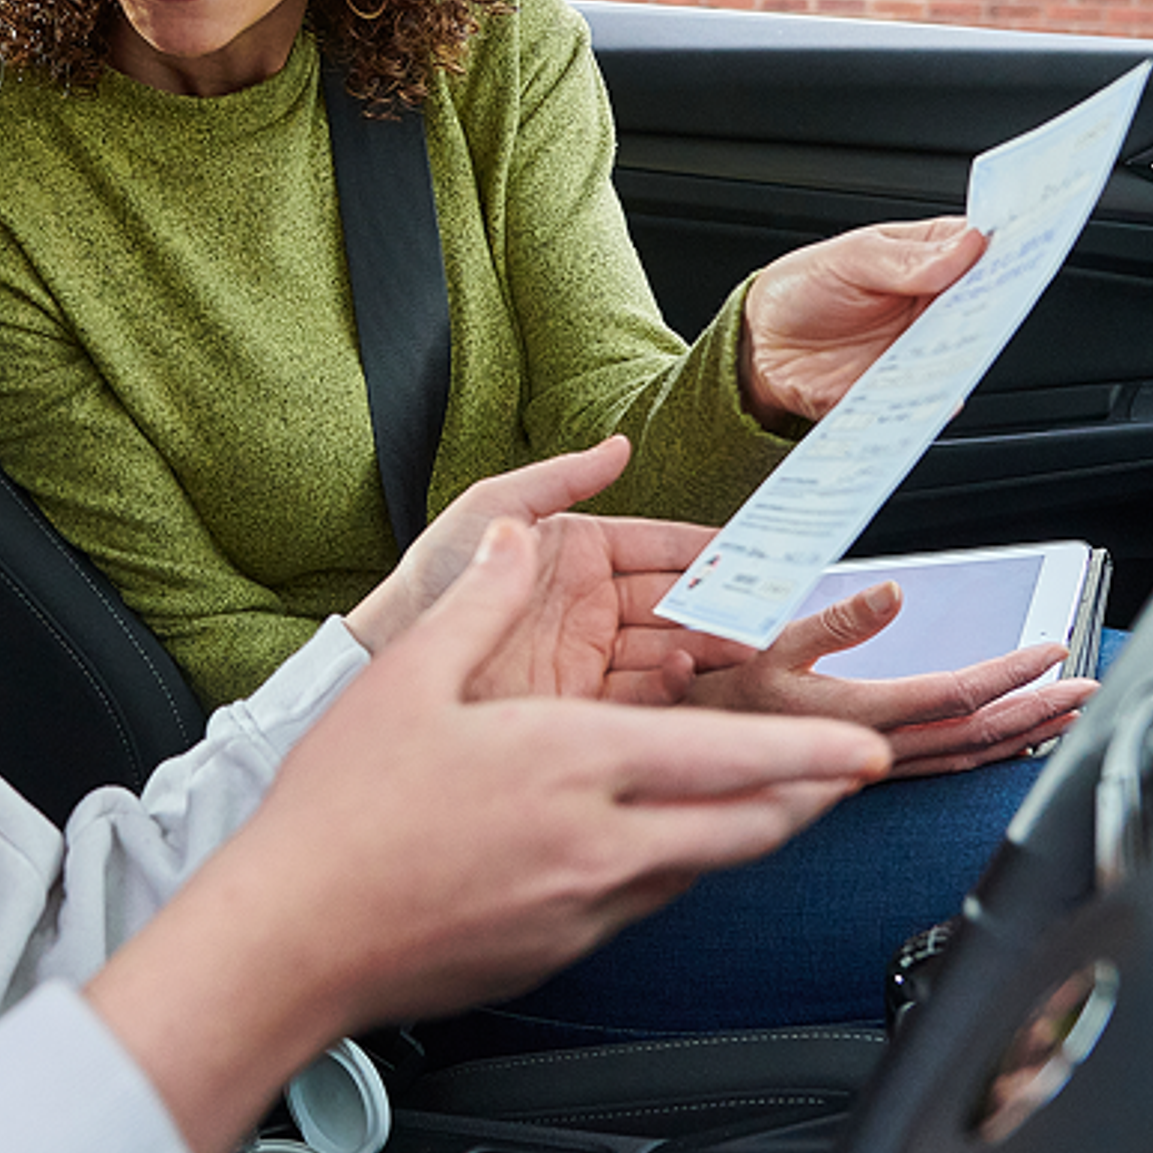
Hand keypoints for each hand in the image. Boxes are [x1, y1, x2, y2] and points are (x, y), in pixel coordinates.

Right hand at [84, 521, 894, 1152]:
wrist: (293, 938)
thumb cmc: (341, 813)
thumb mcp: (410, 678)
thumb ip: (482, 602)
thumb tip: (515, 539)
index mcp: (571, 764)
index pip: (730, 758)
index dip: (813, 753)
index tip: (870, 745)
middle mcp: (597, 843)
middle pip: (747, 828)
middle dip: (813, 799)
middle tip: (854, 773)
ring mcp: (583, 908)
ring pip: (704, 870)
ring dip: (751, 833)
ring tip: (780, 801)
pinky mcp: (560, 953)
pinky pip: (647, 903)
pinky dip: (678, 867)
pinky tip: (665, 845)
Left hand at [341, 433, 729, 703]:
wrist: (385, 658)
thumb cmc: (432, 577)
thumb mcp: (492, 508)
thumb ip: (560, 479)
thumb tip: (619, 445)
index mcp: (580, 557)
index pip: (662, 548)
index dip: (709, 549)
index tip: (758, 550)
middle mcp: (592, 609)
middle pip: (676, 603)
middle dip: (724, 604)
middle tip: (767, 605)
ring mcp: (588, 660)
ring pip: (668, 651)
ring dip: (706, 646)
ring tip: (737, 640)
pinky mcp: (578, 707)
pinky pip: (637, 698)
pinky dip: (667, 688)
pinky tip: (683, 669)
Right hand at [598, 574, 1095, 776]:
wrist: (682, 754)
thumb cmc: (715, 696)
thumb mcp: (763, 643)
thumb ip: (831, 621)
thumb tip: (893, 592)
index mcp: (858, 712)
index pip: (955, 694)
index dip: (1010, 671)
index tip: (1051, 647)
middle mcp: (875, 748)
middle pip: (977, 735)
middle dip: (1038, 710)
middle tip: (1086, 687)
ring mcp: (875, 767)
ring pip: (966, 758)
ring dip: (1023, 735)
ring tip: (1064, 714)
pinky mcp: (867, 772)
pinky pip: (944, 768)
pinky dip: (987, 755)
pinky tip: (1007, 742)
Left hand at [736, 216, 986, 426]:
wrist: (761, 346)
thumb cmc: (803, 288)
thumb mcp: (847, 259)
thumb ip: (902, 259)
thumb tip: (965, 247)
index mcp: (929, 256)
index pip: (983, 248)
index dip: (1007, 249)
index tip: (1020, 252)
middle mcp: (936, 304)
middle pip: (986, 305)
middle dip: (994, 306)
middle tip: (991, 304)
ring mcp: (924, 348)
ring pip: (964, 354)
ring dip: (967, 356)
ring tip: (958, 350)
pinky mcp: (905, 389)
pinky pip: (930, 399)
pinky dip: (935, 401)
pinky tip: (932, 397)